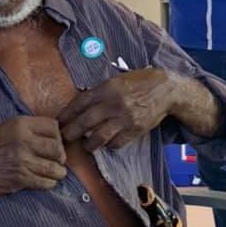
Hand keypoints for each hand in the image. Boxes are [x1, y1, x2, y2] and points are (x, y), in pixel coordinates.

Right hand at [0, 116, 66, 196]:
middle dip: (60, 157)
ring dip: (57, 172)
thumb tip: (53, 137)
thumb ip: (28, 130)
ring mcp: (21, 160)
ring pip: (55, 168)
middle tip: (56, 161)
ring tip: (53, 173)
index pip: (54, 127)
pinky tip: (42, 181)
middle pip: (58, 148)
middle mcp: (23, 140)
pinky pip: (45, 182)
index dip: (57, 137)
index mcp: (20, 124)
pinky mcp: (19, 179)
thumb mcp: (5, 129)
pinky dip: (48, 183)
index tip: (53, 144)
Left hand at [58, 68, 176, 151]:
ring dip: (88, 144)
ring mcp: (124, 119)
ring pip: (99, 137)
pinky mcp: (134, 130)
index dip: (67, 113)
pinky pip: (116, 143)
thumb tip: (81, 104)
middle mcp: (113, 104)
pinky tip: (106, 143)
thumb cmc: (139, 82)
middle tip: (64, 138)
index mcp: (107, 88)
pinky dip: (109, 145)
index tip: (59, 121)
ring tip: (85, 146)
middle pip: (85, 121)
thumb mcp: (117, 80)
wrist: (166, 90)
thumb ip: (100, 91)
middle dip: (71, 132)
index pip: (80, 102)